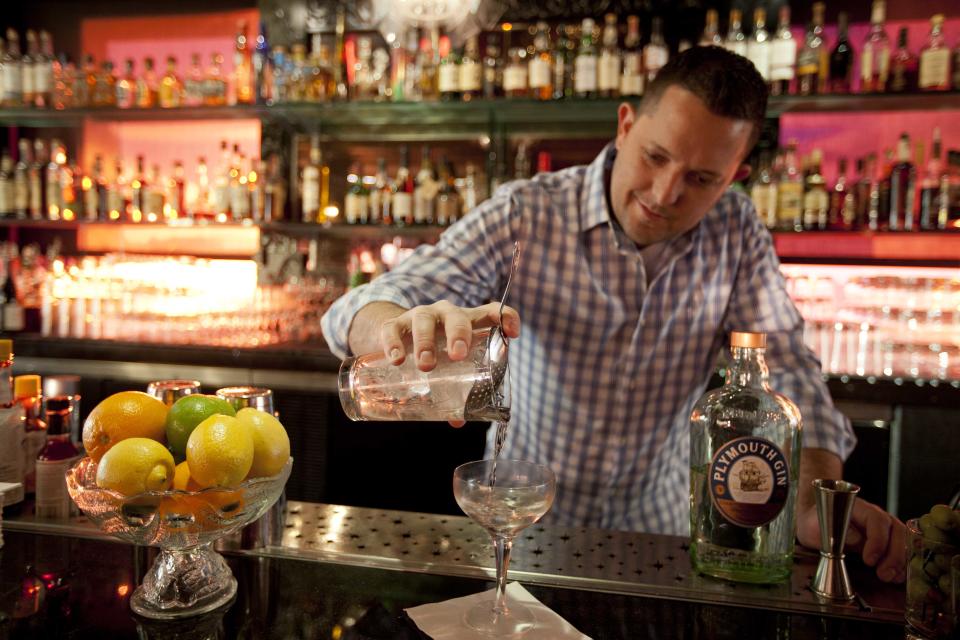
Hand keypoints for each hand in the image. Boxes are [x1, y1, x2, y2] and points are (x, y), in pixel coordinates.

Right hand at [379, 301, 520, 427]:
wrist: (400, 335)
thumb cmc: (436, 351)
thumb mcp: (450, 366)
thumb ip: (457, 390)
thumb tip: (458, 421)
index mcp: (468, 322)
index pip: (492, 311)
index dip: (506, 318)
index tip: (513, 333)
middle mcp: (446, 314)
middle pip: (456, 317)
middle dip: (458, 335)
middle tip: (458, 355)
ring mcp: (420, 316)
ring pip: (423, 319)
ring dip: (425, 341)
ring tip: (425, 365)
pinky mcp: (395, 322)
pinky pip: (393, 327)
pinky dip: (394, 342)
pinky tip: (396, 359)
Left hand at [796, 497, 906, 582]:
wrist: (816, 523)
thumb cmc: (816, 523)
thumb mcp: (816, 525)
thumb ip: (834, 530)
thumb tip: (856, 539)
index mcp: (859, 508)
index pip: (877, 519)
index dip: (878, 540)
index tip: (869, 560)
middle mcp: (877, 516)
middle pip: (896, 530)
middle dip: (894, 555)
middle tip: (884, 574)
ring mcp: (885, 529)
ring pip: (904, 541)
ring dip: (901, 561)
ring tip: (891, 578)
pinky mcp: (889, 542)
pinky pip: (904, 551)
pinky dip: (903, 565)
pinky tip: (897, 577)